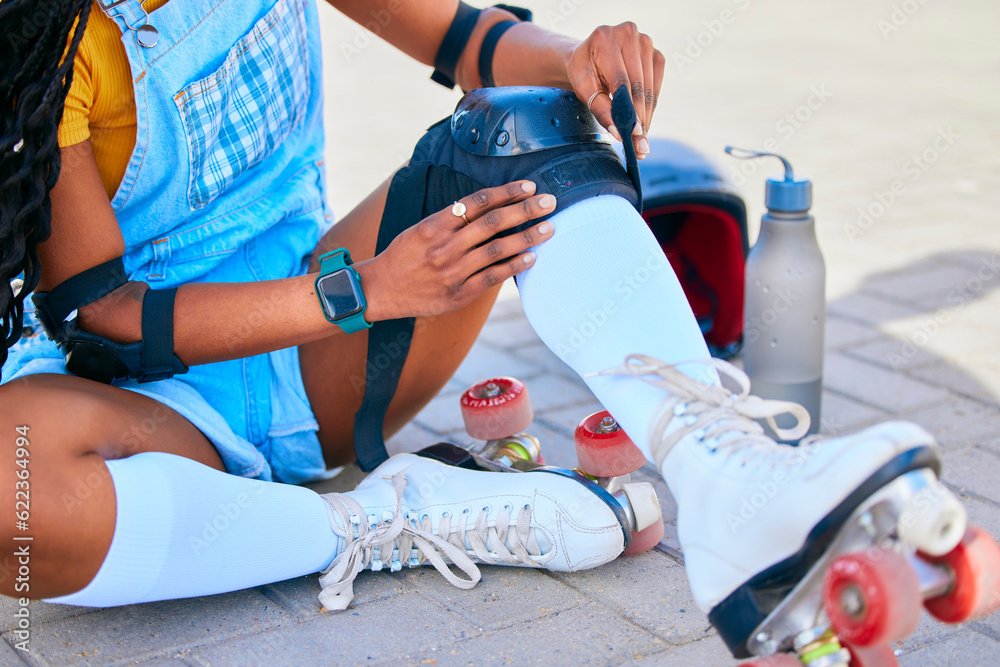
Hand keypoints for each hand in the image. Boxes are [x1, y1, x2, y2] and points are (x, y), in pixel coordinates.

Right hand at [357, 181, 555, 319]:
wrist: (379, 290)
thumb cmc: (403, 256)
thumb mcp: (420, 229)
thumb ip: (451, 219)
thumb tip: (488, 205)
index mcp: (434, 225)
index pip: (477, 202)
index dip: (506, 192)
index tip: (529, 186)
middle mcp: (444, 247)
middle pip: (492, 223)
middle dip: (525, 210)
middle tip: (549, 201)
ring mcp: (452, 272)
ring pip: (496, 250)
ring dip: (526, 237)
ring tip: (549, 228)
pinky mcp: (457, 294)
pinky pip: (492, 277)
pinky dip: (513, 266)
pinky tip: (531, 257)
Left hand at [566, 22, 664, 159]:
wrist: (589, 56)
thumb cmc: (583, 72)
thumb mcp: (584, 89)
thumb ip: (601, 109)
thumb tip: (620, 132)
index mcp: (604, 38)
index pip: (621, 81)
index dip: (629, 110)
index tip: (634, 134)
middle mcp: (628, 33)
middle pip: (638, 85)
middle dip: (639, 119)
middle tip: (639, 147)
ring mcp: (646, 42)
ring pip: (649, 88)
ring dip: (647, 117)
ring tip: (641, 142)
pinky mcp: (656, 54)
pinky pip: (657, 85)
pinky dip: (651, 107)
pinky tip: (644, 123)